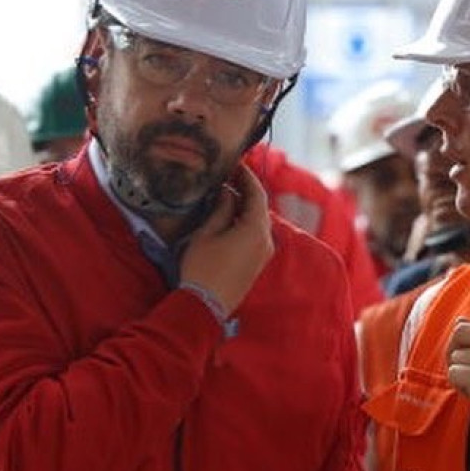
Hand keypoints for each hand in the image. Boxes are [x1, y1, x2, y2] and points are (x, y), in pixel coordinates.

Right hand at [179, 164, 273, 314]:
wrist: (205, 306)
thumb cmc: (202, 268)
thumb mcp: (207, 233)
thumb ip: (222, 209)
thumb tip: (229, 193)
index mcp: (256, 230)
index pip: (257, 194)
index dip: (247, 177)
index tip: (236, 164)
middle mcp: (267, 241)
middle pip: (260, 207)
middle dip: (246, 191)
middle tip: (229, 177)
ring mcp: (264, 254)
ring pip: (258, 222)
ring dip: (245, 208)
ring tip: (226, 195)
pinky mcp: (258, 264)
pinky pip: (256, 236)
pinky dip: (246, 223)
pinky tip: (230, 219)